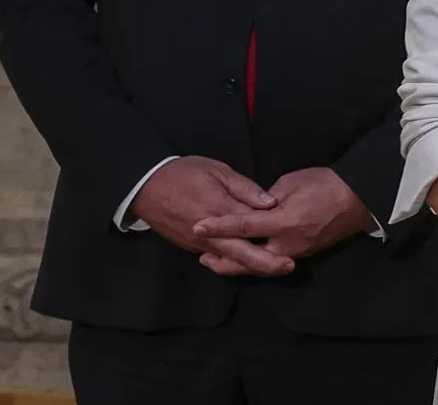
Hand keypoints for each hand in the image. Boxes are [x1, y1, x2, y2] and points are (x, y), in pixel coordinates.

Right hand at [129, 157, 293, 276]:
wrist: (144, 186)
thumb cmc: (184, 173)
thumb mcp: (218, 171)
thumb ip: (245, 188)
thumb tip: (270, 204)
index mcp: (220, 211)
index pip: (252, 229)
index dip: (272, 237)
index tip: (292, 243)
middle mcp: (210, 234)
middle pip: (242, 256)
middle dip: (267, 264)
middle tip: (288, 267)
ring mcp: (199, 244)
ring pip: (229, 261)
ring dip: (251, 265)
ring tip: (274, 266)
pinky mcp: (190, 247)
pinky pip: (216, 257)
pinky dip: (233, 260)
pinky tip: (247, 257)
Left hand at [192, 167, 372, 274]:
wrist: (358, 199)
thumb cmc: (325, 184)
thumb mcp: (291, 182)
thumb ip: (267, 198)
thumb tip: (254, 207)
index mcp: (282, 222)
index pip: (243, 226)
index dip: (219, 227)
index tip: (197, 227)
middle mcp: (286, 244)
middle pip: (248, 259)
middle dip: (224, 261)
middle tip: (203, 258)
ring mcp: (296, 252)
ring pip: (261, 263)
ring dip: (239, 262)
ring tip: (218, 260)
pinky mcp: (304, 254)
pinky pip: (274, 259)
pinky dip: (257, 259)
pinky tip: (247, 254)